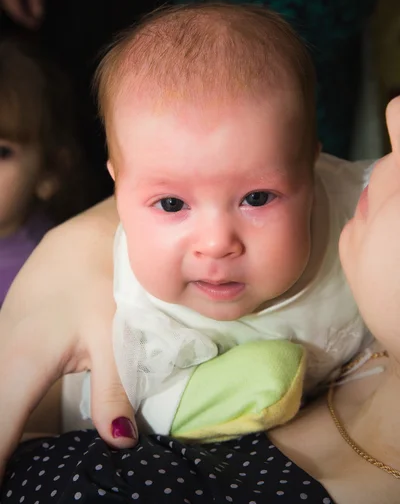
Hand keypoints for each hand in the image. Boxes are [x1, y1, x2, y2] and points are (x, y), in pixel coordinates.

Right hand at [0, 0, 42, 27]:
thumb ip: (36, 1)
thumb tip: (38, 16)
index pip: (19, 14)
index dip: (28, 22)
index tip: (37, 26)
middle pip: (13, 12)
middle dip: (24, 19)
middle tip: (35, 23)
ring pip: (10, 7)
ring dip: (20, 13)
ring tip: (30, 16)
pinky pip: (8, 0)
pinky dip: (16, 5)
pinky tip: (23, 5)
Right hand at [0, 198, 136, 480]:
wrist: (88, 229)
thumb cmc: (104, 277)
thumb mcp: (114, 334)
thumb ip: (114, 391)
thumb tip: (119, 442)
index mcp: (22, 362)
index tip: (11, 487)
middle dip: (1, 447)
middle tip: (21, 475)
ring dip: (5, 419)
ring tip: (21, 450)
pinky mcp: (6, 330)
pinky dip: (6, 400)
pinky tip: (19, 412)